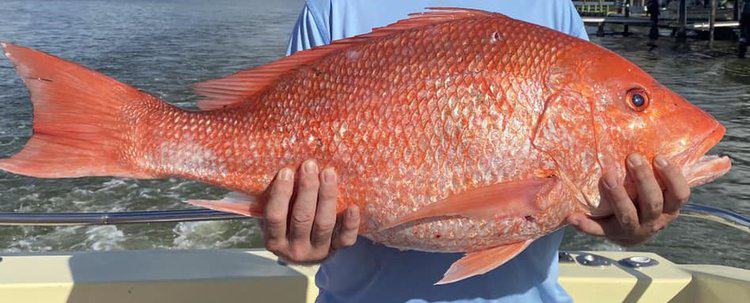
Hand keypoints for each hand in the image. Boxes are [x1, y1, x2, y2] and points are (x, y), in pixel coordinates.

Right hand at [263, 160, 359, 263]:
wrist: (304, 253)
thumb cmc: (286, 225)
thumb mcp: (275, 216)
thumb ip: (275, 199)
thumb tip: (281, 167)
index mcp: (274, 241)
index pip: (276, 217)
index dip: (281, 193)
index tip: (286, 171)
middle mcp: (295, 250)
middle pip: (302, 218)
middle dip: (307, 189)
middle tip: (310, 165)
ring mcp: (318, 251)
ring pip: (324, 224)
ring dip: (327, 196)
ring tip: (328, 173)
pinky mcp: (336, 250)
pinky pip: (346, 238)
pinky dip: (350, 223)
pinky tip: (352, 206)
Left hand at [568, 154, 689, 245]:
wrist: (632, 232)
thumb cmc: (645, 199)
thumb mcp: (659, 189)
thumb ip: (657, 169)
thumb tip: (648, 123)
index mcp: (669, 208)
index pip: (679, 195)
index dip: (672, 177)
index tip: (659, 157)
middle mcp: (654, 221)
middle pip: (653, 203)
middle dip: (643, 179)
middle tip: (632, 157)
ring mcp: (632, 230)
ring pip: (628, 216)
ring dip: (618, 196)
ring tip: (607, 176)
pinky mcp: (610, 234)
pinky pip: (597, 231)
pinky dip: (585, 224)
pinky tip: (572, 216)